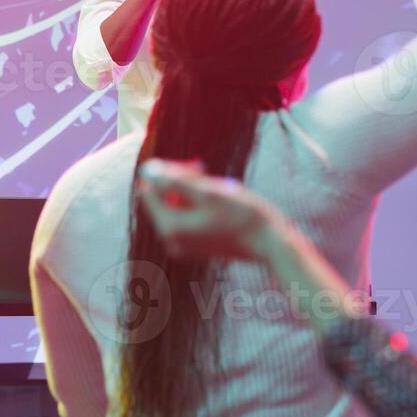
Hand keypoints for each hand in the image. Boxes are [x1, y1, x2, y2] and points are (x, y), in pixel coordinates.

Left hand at [134, 159, 279, 260]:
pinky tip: (220, 203)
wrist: (269, 243)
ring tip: (217, 188)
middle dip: (180, 182)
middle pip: (162, 200)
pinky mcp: (196, 247)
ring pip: (176, 208)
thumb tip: (147, 170)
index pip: (150, 191)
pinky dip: (198, 207)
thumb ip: (174, 180)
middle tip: (205, 171)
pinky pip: (187, 220)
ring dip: (191, 193)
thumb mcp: (208, 192)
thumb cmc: (242, 215)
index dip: (168, 173)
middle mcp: (171, 241)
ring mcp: (183, 246)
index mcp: (170, 227)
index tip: (196, 168)